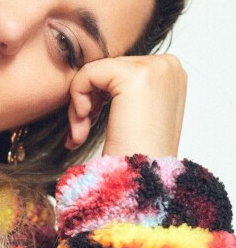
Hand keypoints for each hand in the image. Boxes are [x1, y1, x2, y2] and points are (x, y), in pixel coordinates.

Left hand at [65, 54, 186, 157]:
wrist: (140, 181)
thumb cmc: (134, 156)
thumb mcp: (134, 115)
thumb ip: (122, 90)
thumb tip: (95, 76)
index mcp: (170, 74)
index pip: (117, 71)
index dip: (97, 97)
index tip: (87, 126)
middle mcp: (168, 66)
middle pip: (106, 68)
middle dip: (86, 102)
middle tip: (78, 133)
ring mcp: (156, 68)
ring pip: (95, 71)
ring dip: (79, 105)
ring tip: (79, 134)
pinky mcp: (136, 75)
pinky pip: (88, 73)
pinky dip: (77, 98)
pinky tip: (82, 123)